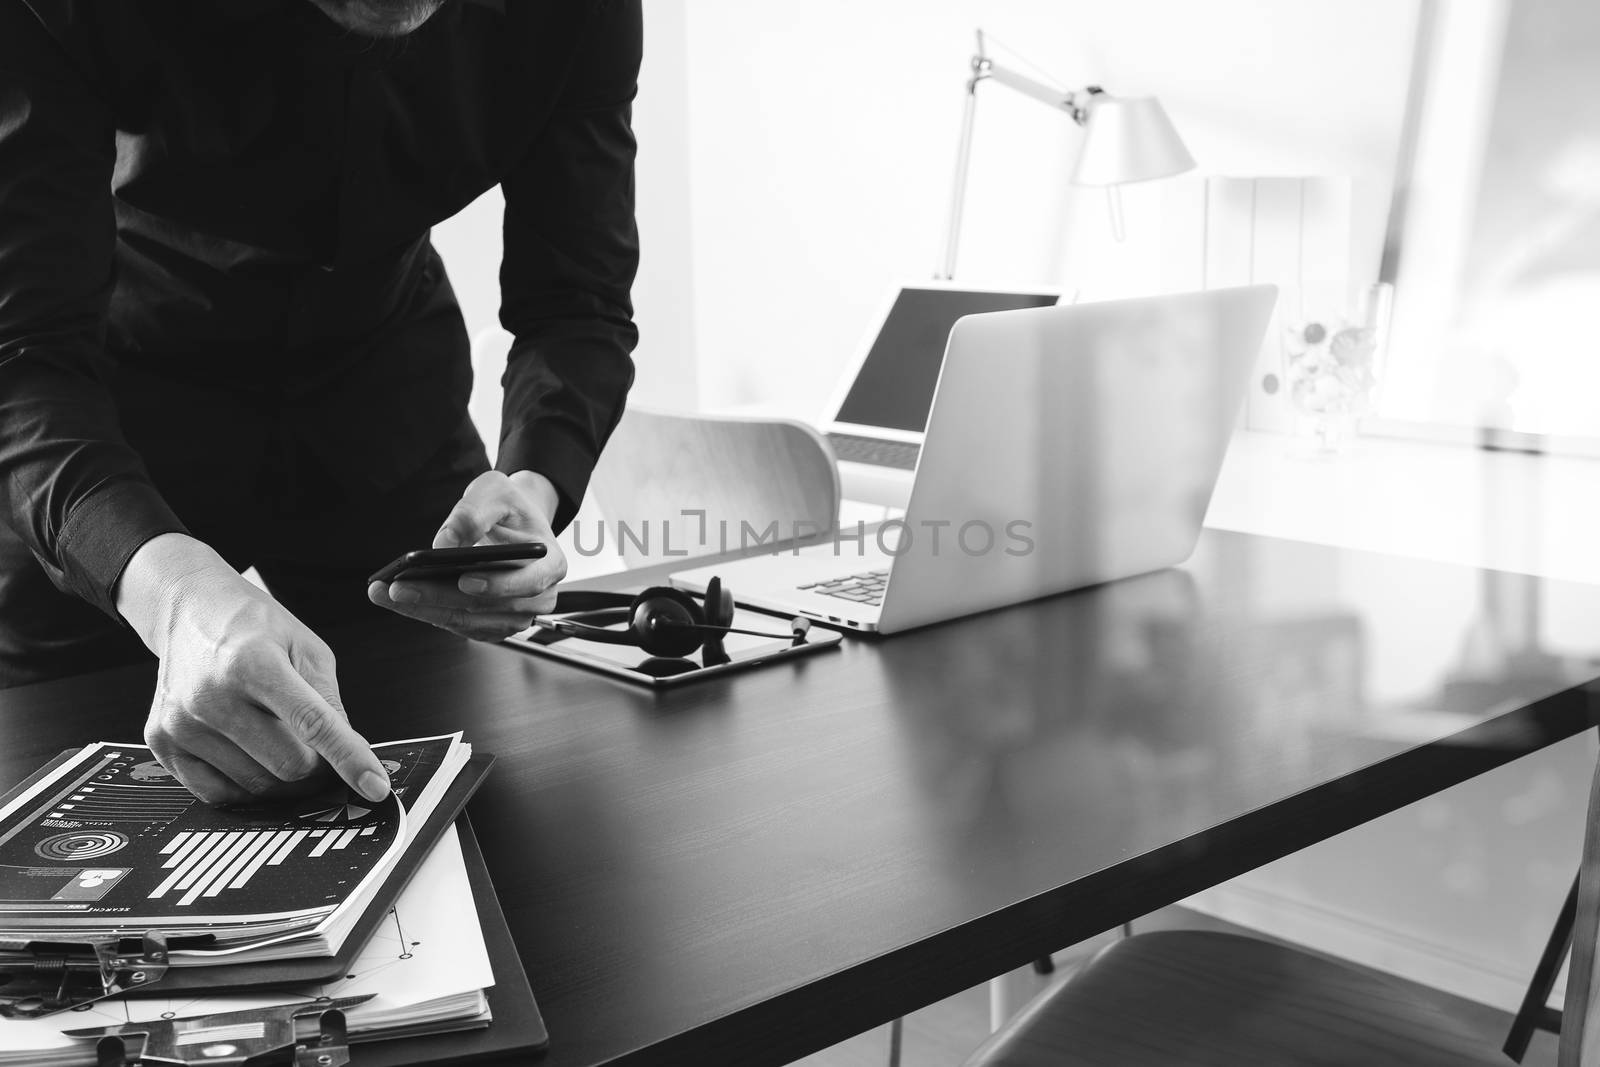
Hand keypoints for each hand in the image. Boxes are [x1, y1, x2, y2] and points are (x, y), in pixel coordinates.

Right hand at [117, 533, 390, 805]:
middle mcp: (211, 696)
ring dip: (279, 773)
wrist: (190, 612)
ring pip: (257, 785)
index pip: (312, 724)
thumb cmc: (253, 627)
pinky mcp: (161, 742)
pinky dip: (245, 784)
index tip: (375, 787)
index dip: (349, 759)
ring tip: (275, 735)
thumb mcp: (307, 648)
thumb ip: (329, 702)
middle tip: (315, 744)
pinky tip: (249, 753)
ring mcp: (181, 723)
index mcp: (254, 663)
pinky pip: (217, 794)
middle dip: (315, 763)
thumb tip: (349, 755)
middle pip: (288, 766)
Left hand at [368, 470, 567, 639]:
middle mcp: (537, 598)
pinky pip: (457, 624)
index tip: (465, 580)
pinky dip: (427, 613)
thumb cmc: (509, 508)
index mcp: (550, 565)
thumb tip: (444, 543)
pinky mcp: (490, 624)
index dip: (497, 585)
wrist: (512, 522)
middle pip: (486, 606)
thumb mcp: (495, 492)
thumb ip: (473, 513)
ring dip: (425, 609)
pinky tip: (400, 601)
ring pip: (466, 620)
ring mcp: (514, 616)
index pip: (526, 583)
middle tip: (400, 588)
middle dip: (439, 597)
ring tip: (389, 594)